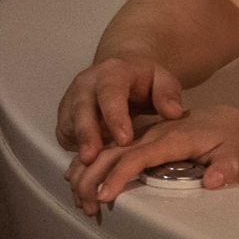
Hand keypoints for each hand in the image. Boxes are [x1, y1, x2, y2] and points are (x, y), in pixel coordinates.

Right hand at [57, 55, 187, 162]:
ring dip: (78, 145)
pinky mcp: (66, 114)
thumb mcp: (164, 80)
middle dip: (86, 134)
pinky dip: (75, 148)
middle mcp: (87, 83)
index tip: (125, 140)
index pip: (110, 93)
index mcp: (113, 73)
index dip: (115, 117)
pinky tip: (92, 162)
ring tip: (91, 167)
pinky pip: (65, 133)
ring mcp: (72, 98)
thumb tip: (173, 113)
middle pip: (81, 109)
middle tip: (92, 159)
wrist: (123, 70)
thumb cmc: (146, 79)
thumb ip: (168, 94)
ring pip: (69, 123)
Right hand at [65, 106, 238, 216]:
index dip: (119, 175)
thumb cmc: (225, 136)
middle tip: (85, 206)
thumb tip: (215, 181)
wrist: (220, 117)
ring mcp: (138, 134)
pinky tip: (76, 182)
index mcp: (170, 137)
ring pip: (102, 149)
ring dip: (85, 173)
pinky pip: (103, 148)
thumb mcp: (233, 149)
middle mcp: (149, 133)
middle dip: (92, 177)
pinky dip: (86, 164)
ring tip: (78, 201)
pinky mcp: (133, 137)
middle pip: (111, 152)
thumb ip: (226, 165)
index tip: (105, 196)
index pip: (138, 156)